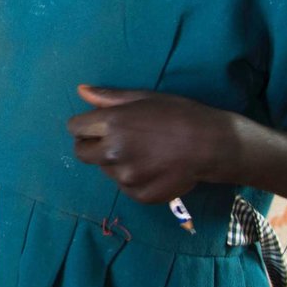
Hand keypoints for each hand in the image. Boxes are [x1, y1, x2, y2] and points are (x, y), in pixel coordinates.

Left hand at [64, 85, 237, 203]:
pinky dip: (132, 178)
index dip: (84, 126)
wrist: (211, 145)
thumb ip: (108, 97)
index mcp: (111, 124)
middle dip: (91, 145)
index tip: (96, 126)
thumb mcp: (144, 97)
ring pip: (104, 170)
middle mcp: (112, 152)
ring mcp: (125, 177)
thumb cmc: (179, 114)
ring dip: (114, 162)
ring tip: (142, 153)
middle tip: (114, 140)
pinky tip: (152, 167)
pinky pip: (124, 186)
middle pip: (82, 153)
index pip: (75, 128)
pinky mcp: (138, 194)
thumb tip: (80, 91)